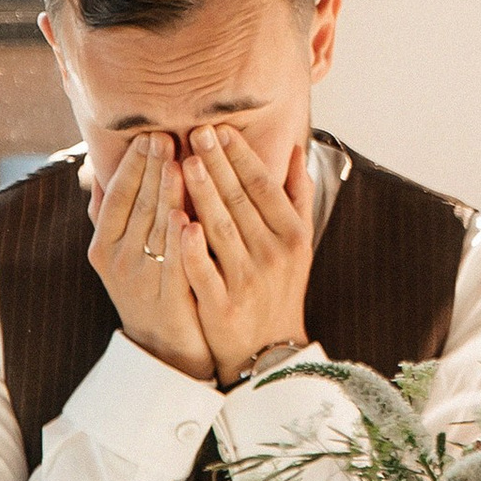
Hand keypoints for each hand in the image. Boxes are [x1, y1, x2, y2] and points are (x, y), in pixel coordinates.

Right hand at [87, 135, 213, 380]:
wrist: (164, 348)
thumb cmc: (149, 288)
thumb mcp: (122, 252)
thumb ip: (114, 214)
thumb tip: (97, 170)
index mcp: (103, 245)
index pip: (117, 195)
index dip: (132, 164)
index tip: (148, 134)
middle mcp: (117, 261)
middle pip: (136, 206)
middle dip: (151, 168)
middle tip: (166, 136)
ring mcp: (140, 281)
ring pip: (154, 229)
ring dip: (165, 194)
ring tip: (179, 162)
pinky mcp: (165, 299)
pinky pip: (172, 263)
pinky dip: (177, 238)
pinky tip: (185, 215)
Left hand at [177, 125, 315, 386]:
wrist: (270, 352)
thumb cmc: (281, 288)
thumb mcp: (299, 244)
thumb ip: (297, 196)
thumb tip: (296, 149)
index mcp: (292, 235)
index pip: (263, 186)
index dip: (241, 156)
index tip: (220, 129)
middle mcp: (273, 255)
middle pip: (240, 201)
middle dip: (218, 164)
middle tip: (196, 132)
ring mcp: (247, 280)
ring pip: (221, 229)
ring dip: (203, 194)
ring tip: (183, 162)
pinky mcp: (222, 306)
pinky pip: (204, 271)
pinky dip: (192, 247)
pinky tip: (180, 222)